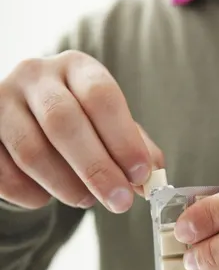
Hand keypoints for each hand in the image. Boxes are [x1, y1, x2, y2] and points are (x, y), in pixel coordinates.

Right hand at [0, 51, 162, 211]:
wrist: (27, 118)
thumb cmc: (81, 122)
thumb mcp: (110, 124)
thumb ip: (134, 147)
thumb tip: (152, 177)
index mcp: (76, 67)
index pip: (101, 96)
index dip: (123, 139)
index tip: (140, 175)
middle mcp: (35, 75)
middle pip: (64, 122)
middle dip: (96, 169)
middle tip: (120, 202)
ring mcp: (2, 101)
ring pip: (32, 150)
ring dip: (65, 185)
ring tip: (86, 201)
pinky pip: (3, 172)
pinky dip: (30, 194)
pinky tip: (45, 198)